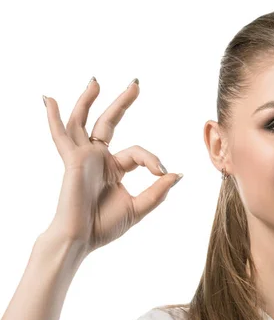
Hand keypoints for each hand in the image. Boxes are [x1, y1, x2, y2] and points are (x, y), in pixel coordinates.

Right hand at [43, 78, 182, 254]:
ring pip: (83, 122)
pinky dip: (54, 118)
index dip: (153, 160)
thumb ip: (157, 191)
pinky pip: (61, 135)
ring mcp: (84, 158)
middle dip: (122, 103)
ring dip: (88, 101)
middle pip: (109, 123)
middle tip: (136, 84)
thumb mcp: (139, 207)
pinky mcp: (72, 161)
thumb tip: (177, 174)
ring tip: (96, 81)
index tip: (163, 172)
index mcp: (114, 169)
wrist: (82, 239)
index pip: (138, 153)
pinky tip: (49, 99)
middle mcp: (98, 159)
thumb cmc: (105, 227)